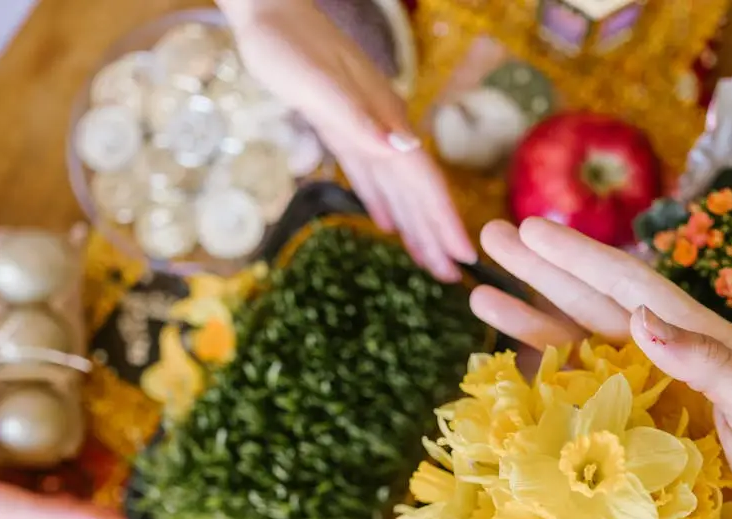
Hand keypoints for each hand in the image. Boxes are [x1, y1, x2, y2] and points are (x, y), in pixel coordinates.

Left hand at [223, 0, 474, 280]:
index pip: (423, 179)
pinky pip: (369, 175)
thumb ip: (360, 118)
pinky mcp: (342, 127)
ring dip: (414, 225)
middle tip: (453, 278)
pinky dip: (381, 202)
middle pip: (416, 191)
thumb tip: (406, 149)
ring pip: (396, 189)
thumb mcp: (319, 84)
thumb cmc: (286, 45)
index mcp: (383, 119)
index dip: (444, 218)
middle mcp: (382, 127)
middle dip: (436, 234)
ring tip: (429, 263)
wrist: (268, 10)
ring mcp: (364, 127)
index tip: (464, 256)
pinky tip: (387, 224)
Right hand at [470, 217, 731, 518]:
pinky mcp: (635, 434)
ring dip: (531, 317)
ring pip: (578, 344)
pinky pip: (580, 399)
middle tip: (490, 234)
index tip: (533, 230)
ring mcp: (647, 394)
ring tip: (480, 291)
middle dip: (541, 270)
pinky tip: (512, 365)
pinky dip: (546, 379)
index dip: (579, 258)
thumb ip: (708, 361)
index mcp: (699, 339)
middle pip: (592, 302)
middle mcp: (665, 358)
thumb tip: (638, 316)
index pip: (629, 287)